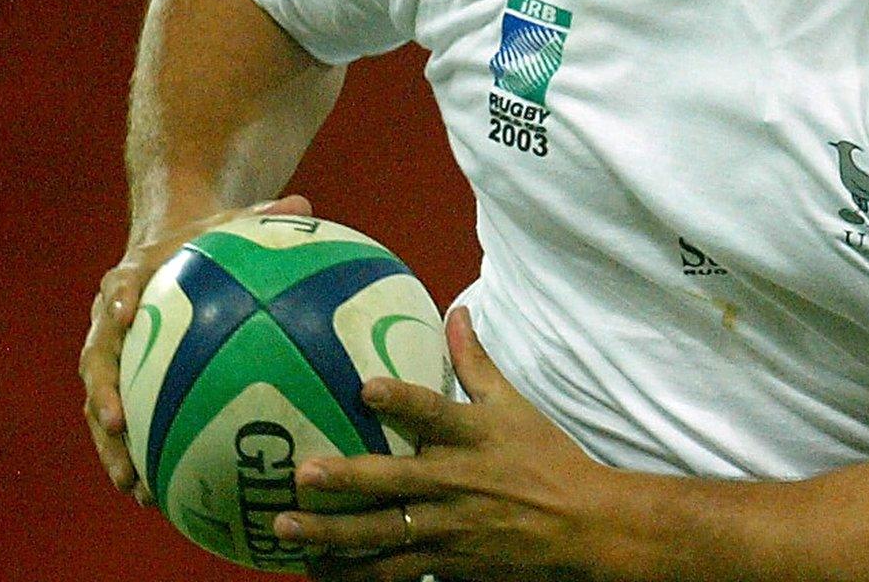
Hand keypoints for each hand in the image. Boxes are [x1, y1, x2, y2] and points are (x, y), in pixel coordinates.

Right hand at [81, 194, 314, 501]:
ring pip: (100, 408)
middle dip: (102, 398)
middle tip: (119, 429)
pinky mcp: (123, 386)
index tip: (122, 317)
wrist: (167, 253)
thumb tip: (304, 204)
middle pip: (95, 364)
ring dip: (113, 447)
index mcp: (130, 280)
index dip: (116, 303)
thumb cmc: (206, 241)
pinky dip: (139, 457)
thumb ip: (262, 216)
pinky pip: (126, 426)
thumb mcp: (231, 224)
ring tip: (135, 485)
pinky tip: (162, 495)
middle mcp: (110, 323)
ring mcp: (112, 358)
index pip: (117, 289)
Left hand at [277, 307, 632, 581]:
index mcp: (474, 436)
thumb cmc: (544, 457)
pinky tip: (319, 571)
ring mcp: (450, 528)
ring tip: (288, 528)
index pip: (436, 413)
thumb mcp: (513, 405)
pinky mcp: (447, 563)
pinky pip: (393, 573)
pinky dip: (356, 575)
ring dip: (333, 533)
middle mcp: (457, 481)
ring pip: (383, 534)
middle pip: (395, 481)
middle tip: (301, 474)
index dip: (402, 400)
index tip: (366, 388)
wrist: (580, 524)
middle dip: (347, 479)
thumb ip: (475, 362)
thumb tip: (455, 312)